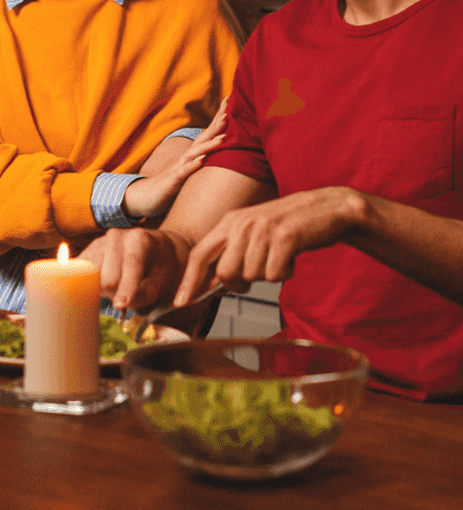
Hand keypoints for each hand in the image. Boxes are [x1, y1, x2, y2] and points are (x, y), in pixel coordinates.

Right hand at [81, 227, 191, 311]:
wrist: (153, 246)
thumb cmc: (160, 267)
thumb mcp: (162, 282)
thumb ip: (144, 296)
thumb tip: (121, 304)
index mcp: (140, 239)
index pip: (131, 265)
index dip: (126, 287)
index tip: (120, 305)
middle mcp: (116, 236)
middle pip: (107, 276)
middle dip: (114, 293)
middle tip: (124, 296)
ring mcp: (98, 242)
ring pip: (90, 277)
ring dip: (100, 289)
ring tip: (115, 288)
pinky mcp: (86, 251)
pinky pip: (80, 274)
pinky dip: (87, 284)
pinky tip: (98, 285)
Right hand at [123, 101, 228, 219]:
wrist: (146, 198)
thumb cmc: (170, 185)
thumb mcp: (188, 171)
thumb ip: (200, 160)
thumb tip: (219, 150)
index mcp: (191, 156)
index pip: (206, 134)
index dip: (217, 120)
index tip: (229, 102)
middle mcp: (185, 159)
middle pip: (202, 139)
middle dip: (216, 125)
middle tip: (228, 111)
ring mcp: (178, 169)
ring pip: (194, 154)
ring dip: (209, 145)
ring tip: (223, 137)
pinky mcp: (172, 182)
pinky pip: (183, 173)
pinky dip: (192, 166)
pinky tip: (201, 160)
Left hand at [175, 186, 367, 304]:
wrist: (328, 208)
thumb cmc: (288, 226)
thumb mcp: (252, 234)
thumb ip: (229, 255)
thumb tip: (207, 285)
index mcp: (229, 222)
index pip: (199, 255)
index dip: (189, 281)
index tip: (181, 302)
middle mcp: (242, 223)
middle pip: (226, 273)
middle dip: (240, 283)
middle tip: (259, 272)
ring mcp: (263, 228)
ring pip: (252, 276)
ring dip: (268, 274)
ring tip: (280, 257)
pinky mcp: (286, 237)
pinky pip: (274, 274)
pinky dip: (285, 273)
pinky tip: (292, 258)